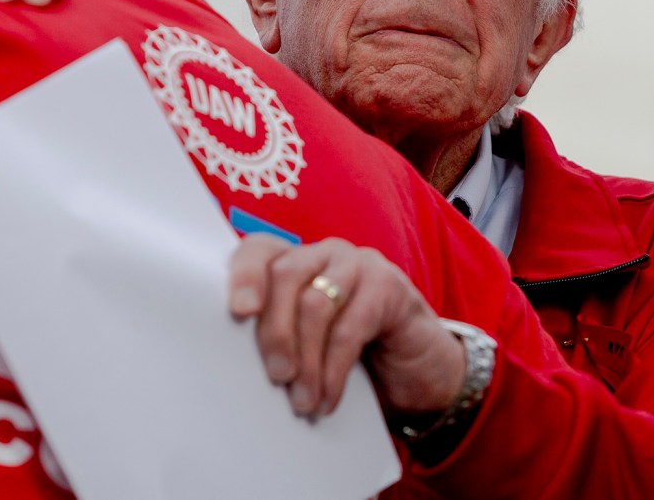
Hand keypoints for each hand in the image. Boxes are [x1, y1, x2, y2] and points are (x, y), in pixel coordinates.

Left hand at [228, 235, 465, 420]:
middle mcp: (323, 254)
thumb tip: (234, 367)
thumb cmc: (351, 358)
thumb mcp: (305, 346)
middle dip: (275, 331)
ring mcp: (357, 264)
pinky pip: (351, 327)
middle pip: (285, 275)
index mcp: (294, 261)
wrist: (419, 372)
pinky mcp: (388, 285)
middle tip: (277, 376)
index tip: (238, 313)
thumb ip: (277, 339)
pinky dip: (334, 369)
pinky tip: (328, 399)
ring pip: (316, 302)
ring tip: (302, 401)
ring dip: (306, 359)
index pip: (258, 250)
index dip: (244, 276)